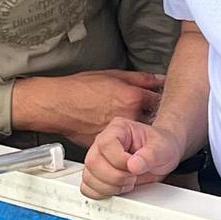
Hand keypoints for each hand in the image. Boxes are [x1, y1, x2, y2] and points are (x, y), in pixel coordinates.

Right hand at [19, 70, 165, 148]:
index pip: (161, 101)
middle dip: (154, 120)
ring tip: (137, 130)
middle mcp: (128, 117)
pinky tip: (122, 136)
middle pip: (153, 122)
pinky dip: (125, 141)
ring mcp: (119, 133)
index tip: (162, 103)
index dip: (163, 102)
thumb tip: (159, 79)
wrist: (57, 104)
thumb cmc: (80, 88)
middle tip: (151, 118)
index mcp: (133, 97)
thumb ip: (140, 79)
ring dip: (141, 134)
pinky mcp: (108, 144)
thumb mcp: (113, 75)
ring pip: (138, 136)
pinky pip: (123, 144)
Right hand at [81, 113, 183, 200]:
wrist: (162, 155)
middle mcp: (103, 143)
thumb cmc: (161, 146)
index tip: (135, 167)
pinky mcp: (97, 174)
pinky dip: (101, 193)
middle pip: (93, 162)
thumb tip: (134, 165)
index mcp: (118, 129)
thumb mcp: (162, 148)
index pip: (106, 144)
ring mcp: (98, 158)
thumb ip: (150, 155)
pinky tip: (117, 189)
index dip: (120, 161)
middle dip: (115, 177)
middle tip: (132, 177)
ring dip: (109, 187)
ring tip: (127, 183)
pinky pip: (88, 187)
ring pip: (88, 177)